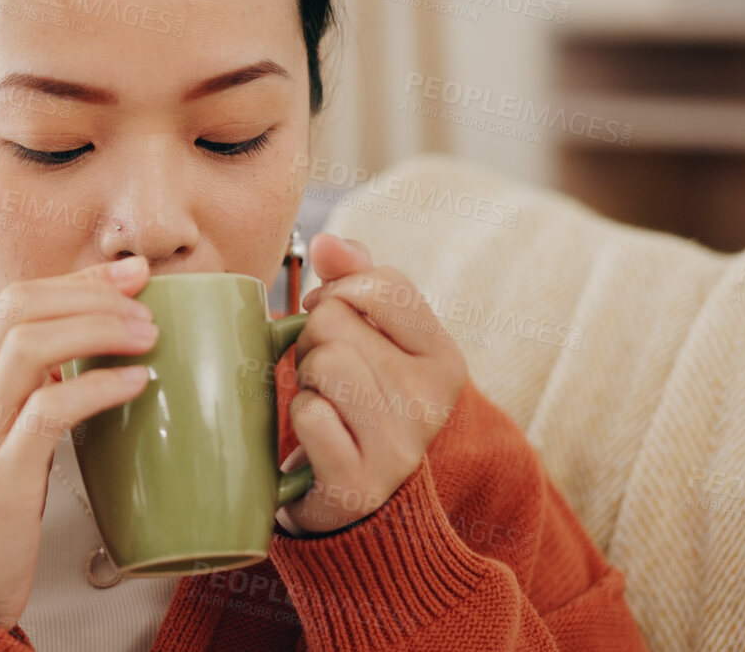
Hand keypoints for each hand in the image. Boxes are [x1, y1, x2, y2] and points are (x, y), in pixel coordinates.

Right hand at [0, 256, 157, 630]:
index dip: (80, 278)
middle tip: (147, 306)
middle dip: (92, 294)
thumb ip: (39, 384)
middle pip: (21, 306)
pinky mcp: (0, 475)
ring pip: (31, 346)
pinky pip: (48, 411)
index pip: (18, 297)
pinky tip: (134, 384)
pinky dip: (97, 387)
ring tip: (147, 338)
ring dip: (98, 329)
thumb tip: (101, 341)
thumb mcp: (9, 428)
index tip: (134, 274)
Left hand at [277, 232, 471, 535]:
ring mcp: (399, 446)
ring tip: (321, 400)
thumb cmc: (356, 401)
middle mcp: (432, 402)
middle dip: (312, 339)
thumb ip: (356, 278)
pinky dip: (299, 419)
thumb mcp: (370, 336)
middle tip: (324, 374)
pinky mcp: (360, 482)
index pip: (381, 284)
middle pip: (336, 319)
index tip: (334, 318)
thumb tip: (328, 242)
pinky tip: (316, 437)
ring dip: (304, 378)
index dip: (339, 291)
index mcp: (444, 360)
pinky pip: (309, 415)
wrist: (355, 502)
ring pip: (324, 361)